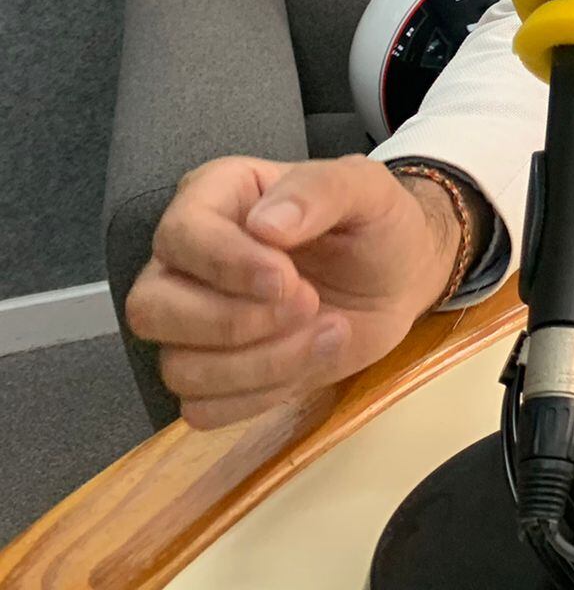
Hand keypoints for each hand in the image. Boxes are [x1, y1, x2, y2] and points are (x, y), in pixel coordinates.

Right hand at [125, 155, 461, 428]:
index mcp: (214, 199)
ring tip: (330, 330)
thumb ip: (319, 189)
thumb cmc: (374, 224)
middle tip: (310, 303)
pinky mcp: (213, 376)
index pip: (179, 235)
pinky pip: (201, 408)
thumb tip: (265, 224)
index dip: (226, 264)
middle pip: (151, 309)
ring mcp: (192, 323)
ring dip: (262, 363)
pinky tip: (311, 360)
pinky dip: (262, 395)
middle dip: (235, 321)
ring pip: (178, 367)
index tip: (287, 278)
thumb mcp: (366, 187)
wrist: (399, 278)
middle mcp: (187, 261)